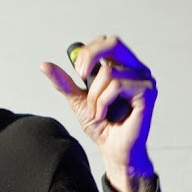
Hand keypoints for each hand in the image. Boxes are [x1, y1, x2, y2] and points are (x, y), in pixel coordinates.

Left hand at [40, 36, 157, 191]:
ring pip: (108, 72)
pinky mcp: (148, 92)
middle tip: (80, 76)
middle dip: (90, 57)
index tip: (76, 71)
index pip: (106, 41)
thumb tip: (44, 65)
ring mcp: (145, 80)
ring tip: (97, 112)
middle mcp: (136, 69)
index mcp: (122, 66)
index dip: (88, 51)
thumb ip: (63, 82)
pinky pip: (116, 86)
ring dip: (94, 96)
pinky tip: (104, 115)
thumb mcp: (77, 99)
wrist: (112, 149)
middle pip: (113, 42)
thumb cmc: (101, 125)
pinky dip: (102, 102)